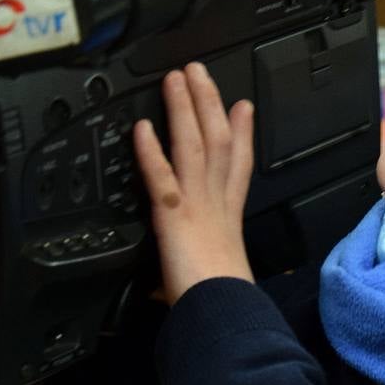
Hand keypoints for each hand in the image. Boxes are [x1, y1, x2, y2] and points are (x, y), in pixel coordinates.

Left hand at [133, 63, 255, 304]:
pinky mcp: (173, 215)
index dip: (243, 132)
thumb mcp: (212, 280)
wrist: (221, 311)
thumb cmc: (219, 300)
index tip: (242, 106)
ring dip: (185, 109)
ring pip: (194, 145)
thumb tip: (166, 289)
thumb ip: (187, 273)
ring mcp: (196, 203)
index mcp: (228, 216)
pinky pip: (161, 175)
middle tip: (201, 73)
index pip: (239, 165)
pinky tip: (142, 127)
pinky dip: (151, 150)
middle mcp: (216, 201)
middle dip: (210, 104)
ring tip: (178, 79)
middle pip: (218, 141)